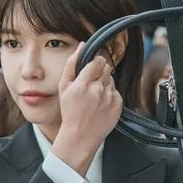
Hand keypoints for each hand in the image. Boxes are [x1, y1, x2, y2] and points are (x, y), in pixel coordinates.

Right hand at [51, 43, 121, 176]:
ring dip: (104, 83)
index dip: (95, 63)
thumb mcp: (63, 87)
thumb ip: (72, 64)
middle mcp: (98, 90)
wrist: (80, 136)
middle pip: (106, 68)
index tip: (91, 68)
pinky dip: (110, 94)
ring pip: (111, 79)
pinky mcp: (118, 105)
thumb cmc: (70, 112)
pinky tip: (101, 103)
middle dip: (99, 72)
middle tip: (91, 83)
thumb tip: (82, 46)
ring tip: (95, 96)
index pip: (97, 61)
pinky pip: (116, 91)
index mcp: (83, 85)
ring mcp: (109, 98)